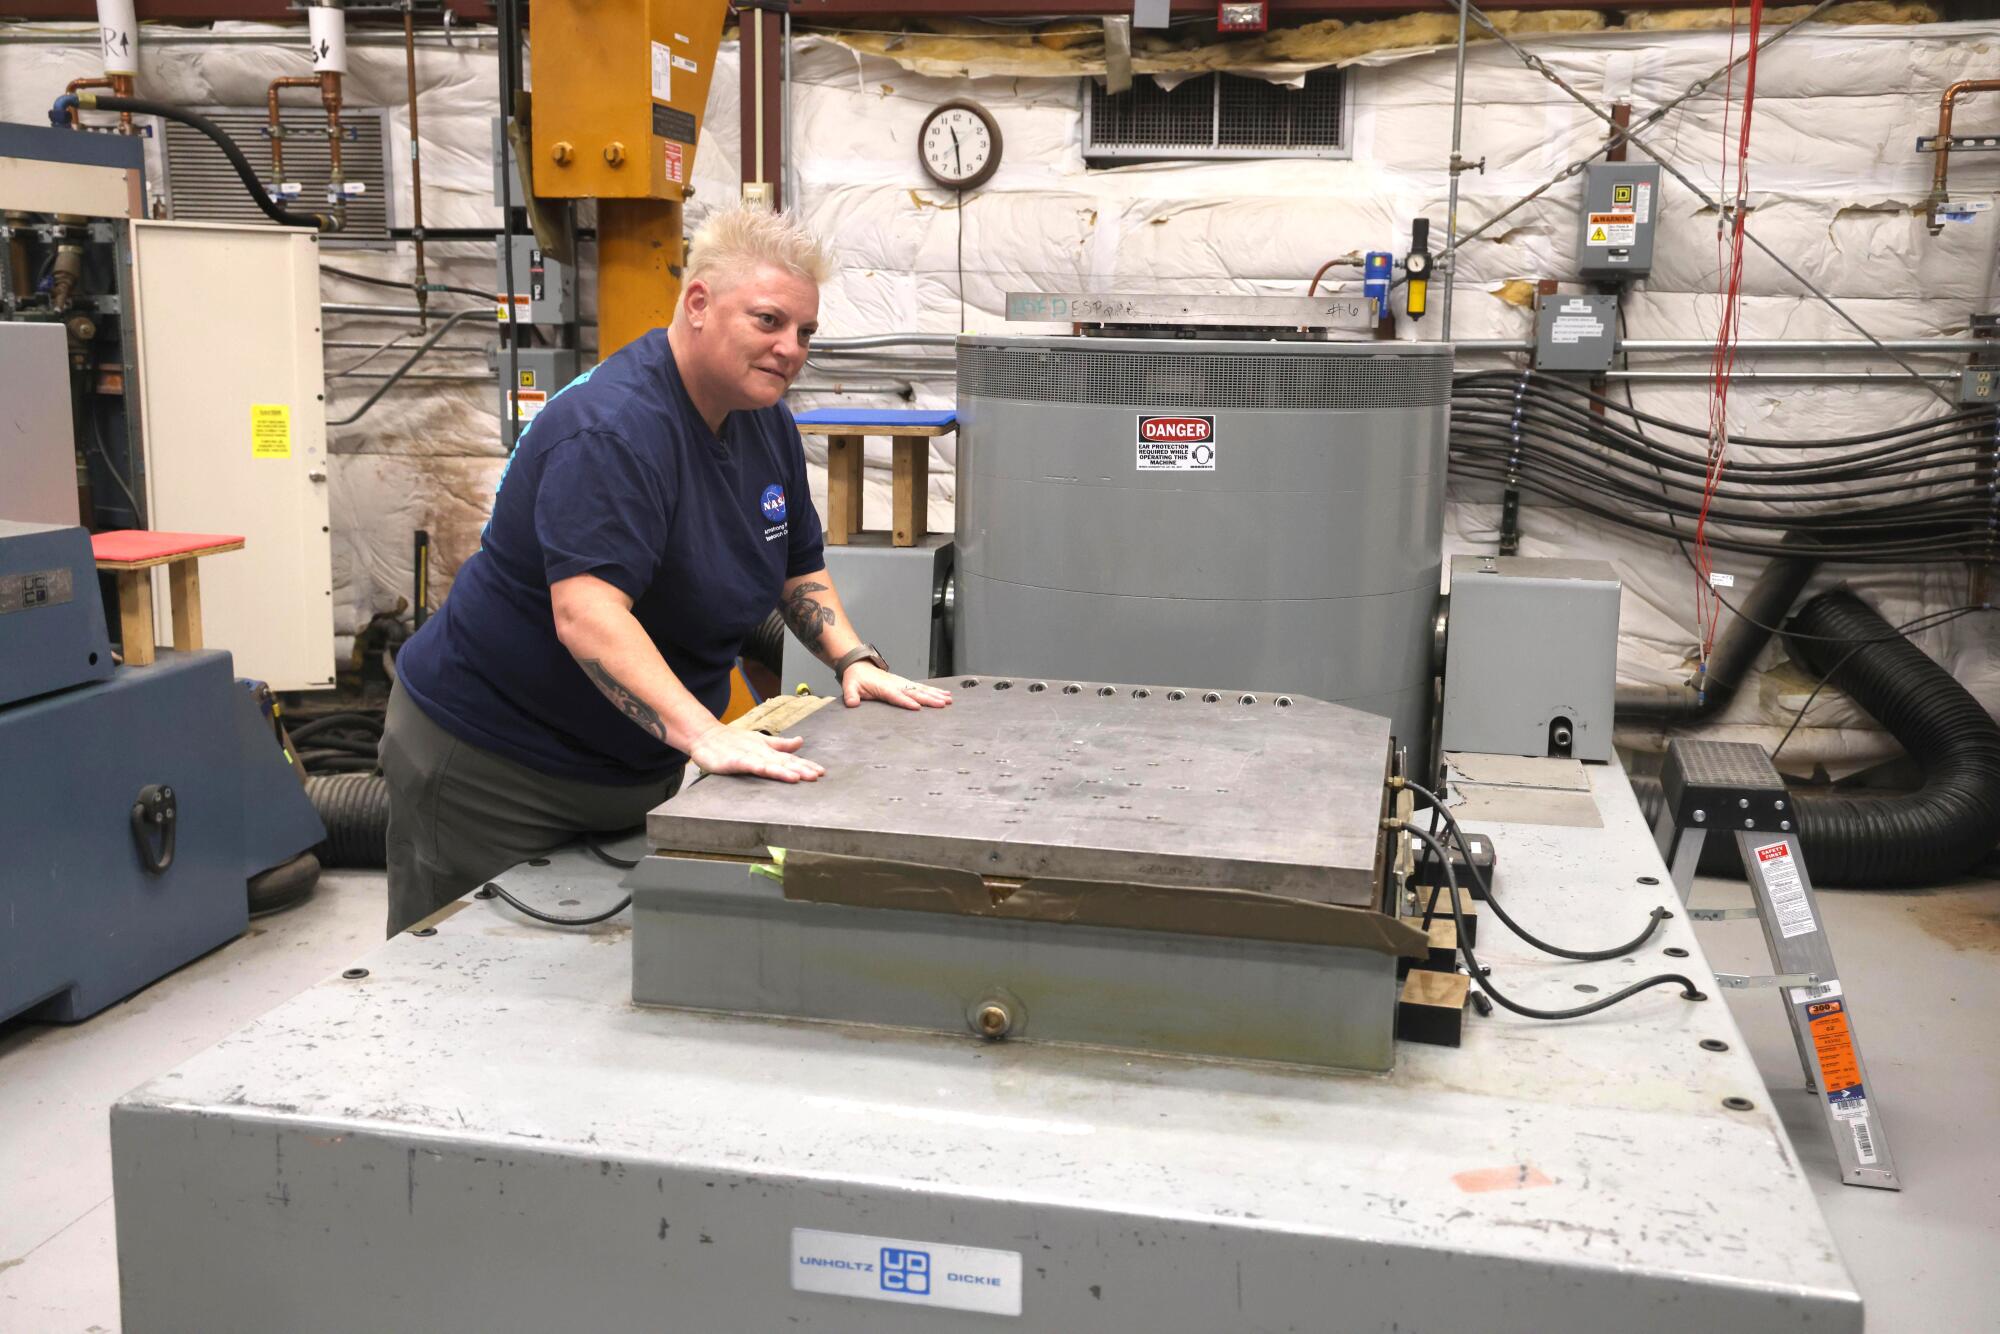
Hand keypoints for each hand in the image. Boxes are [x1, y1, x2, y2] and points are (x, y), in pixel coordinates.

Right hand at [687, 723, 824, 782]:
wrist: (706, 736)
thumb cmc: (733, 741)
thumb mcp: (760, 742)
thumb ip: (780, 744)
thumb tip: (801, 742)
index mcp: (768, 751)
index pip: (790, 759)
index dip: (806, 765)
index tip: (821, 772)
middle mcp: (762, 753)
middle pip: (785, 762)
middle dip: (802, 768)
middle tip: (818, 775)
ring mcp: (749, 756)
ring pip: (770, 764)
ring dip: (786, 770)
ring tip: (800, 776)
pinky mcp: (736, 761)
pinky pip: (750, 765)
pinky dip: (762, 768)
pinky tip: (769, 771)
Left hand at [842, 662, 953, 711]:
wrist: (859, 666)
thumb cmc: (855, 678)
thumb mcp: (849, 686)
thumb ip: (851, 695)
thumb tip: (852, 703)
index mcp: (884, 687)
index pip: (896, 696)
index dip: (906, 701)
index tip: (917, 707)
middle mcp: (896, 684)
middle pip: (914, 693)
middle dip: (929, 699)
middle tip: (942, 704)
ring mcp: (902, 683)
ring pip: (921, 689)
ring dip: (935, 695)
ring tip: (948, 700)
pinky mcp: (905, 683)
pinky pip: (922, 688)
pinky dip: (934, 691)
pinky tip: (945, 695)